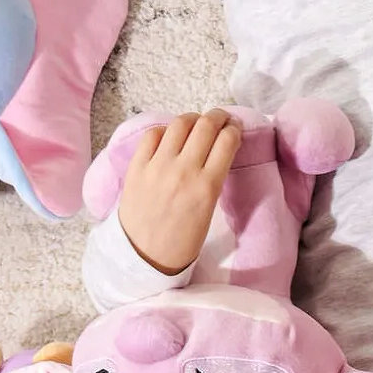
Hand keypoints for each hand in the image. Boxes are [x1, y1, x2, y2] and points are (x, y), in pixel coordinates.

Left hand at [117, 109, 242, 274]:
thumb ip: (212, 180)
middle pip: (205, 125)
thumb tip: (216, 152)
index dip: (234, 129)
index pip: (226, 141)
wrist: (143, 256)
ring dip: (193, 119)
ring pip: (179, 124)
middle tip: (221, 119)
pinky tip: (170, 136)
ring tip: (196, 124)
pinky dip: (165, 129)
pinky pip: (152, 134)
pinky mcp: (137, 166)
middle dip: (218, 116)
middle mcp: (183, 170)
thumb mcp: (209, 212)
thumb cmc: (181, 241)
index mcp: (207, 186)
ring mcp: (157, 166)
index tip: (235, 128)